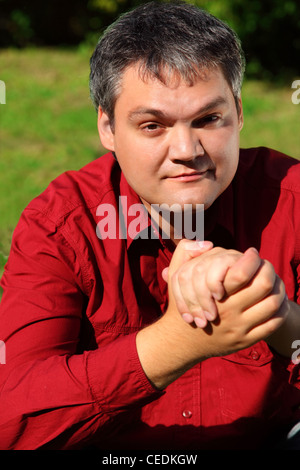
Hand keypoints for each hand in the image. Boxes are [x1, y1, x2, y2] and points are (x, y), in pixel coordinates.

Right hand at [165, 240, 288, 336]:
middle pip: (263, 285)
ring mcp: (239, 327)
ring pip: (272, 304)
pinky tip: (277, 301)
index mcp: (215, 293)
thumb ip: (186, 252)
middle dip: (269, 270)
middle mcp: (229, 310)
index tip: (252, 254)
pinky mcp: (246, 340)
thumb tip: (208, 244)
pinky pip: (273, 324)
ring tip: (275, 281)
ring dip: (279, 289)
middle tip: (267, 265)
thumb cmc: (182, 305)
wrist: (181, 341)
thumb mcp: (177, 276)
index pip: (243, 272)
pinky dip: (280, 310)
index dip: (252, 259)